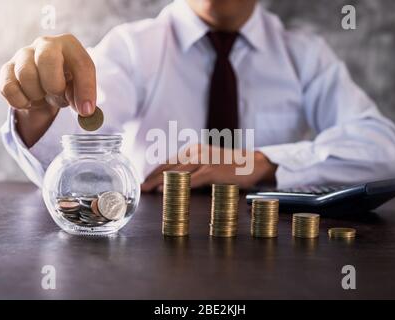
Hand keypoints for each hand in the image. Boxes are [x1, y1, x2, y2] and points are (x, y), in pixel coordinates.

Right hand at [0, 34, 96, 146]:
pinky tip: (30, 100)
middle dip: (54, 85)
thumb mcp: (79, 88)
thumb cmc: (66, 82)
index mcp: (70, 45)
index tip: (86, 110)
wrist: (43, 84)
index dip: (85, 89)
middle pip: (47, 59)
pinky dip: (21, 102)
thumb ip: (83, 97)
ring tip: (44, 96)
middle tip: (58, 96)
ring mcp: (24, 54)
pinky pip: (9, 88)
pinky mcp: (7, 68)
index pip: (81, 64)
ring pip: (26, 75)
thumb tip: (85, 110)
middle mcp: (46, 44)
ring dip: (38, 95)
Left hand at [141, 144, 276, 191]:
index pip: (168, 161)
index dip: (154, 172)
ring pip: (176, 172)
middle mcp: (196, 152)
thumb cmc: (230, 165)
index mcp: (194, 150)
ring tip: (149, 190)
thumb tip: (174, 182)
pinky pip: (190, 179)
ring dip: (160, 182)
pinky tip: (166, 190)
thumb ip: (193, 169)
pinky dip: (176, 185)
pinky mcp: (211, 171)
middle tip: (141, 188)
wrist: (253, 163)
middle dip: (153, 177)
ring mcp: (204, 160)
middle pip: (168, 166)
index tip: (144, 181)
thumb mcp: (208, 162)